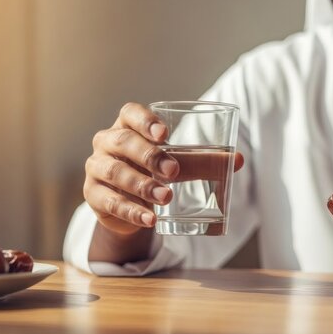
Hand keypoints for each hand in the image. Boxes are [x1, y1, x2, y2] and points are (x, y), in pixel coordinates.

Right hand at [85, 102, 243, 235]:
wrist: (129, 205)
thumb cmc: (154, 172)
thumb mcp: (177, 163)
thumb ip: (203, 160)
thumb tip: (238, 160)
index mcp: (127, 126)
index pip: (130, 113)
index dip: (145, 121)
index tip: (165, 135)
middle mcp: (107, 143)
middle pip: (123, 142)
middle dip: (149, 156)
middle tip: (174, 171)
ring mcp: (96, 169)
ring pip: (115, 173)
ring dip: (142, 186)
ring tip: (166, 197)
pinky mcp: (94, 195)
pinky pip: (110, 202)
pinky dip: (132, 212)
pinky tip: (150, 220)